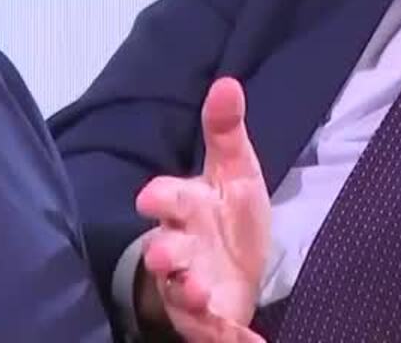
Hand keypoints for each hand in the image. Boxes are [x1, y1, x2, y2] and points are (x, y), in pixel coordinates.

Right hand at [133, 77, 270, 342]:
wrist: (231, 268)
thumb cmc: (225, 215)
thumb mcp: (234, 171)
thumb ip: (226, 131)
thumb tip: (227, 82)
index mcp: (187, 209)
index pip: (166, 200)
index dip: (159, 199)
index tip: (151, 198)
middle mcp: (182, 249)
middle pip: (164, 252)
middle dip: (164, 254)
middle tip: (167, 255)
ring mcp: (190, 288)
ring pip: (180, 294)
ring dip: (186, 295)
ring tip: (196, 293)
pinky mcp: (209, 320)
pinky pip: (214, 333)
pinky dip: (230, 338)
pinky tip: (249, 341)